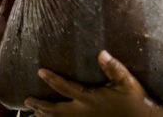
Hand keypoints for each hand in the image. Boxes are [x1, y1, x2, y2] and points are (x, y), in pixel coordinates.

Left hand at [24, 50, 162, 116]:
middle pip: (55, 111)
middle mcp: (84, 113)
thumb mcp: (126, 81)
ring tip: (34, 113)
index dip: (51, 79)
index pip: (65, 87)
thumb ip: (114, 67)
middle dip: (40, 105)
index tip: (40, 71)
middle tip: (28, 100)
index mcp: (90, 99)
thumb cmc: (135, 101)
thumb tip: (101, 52)